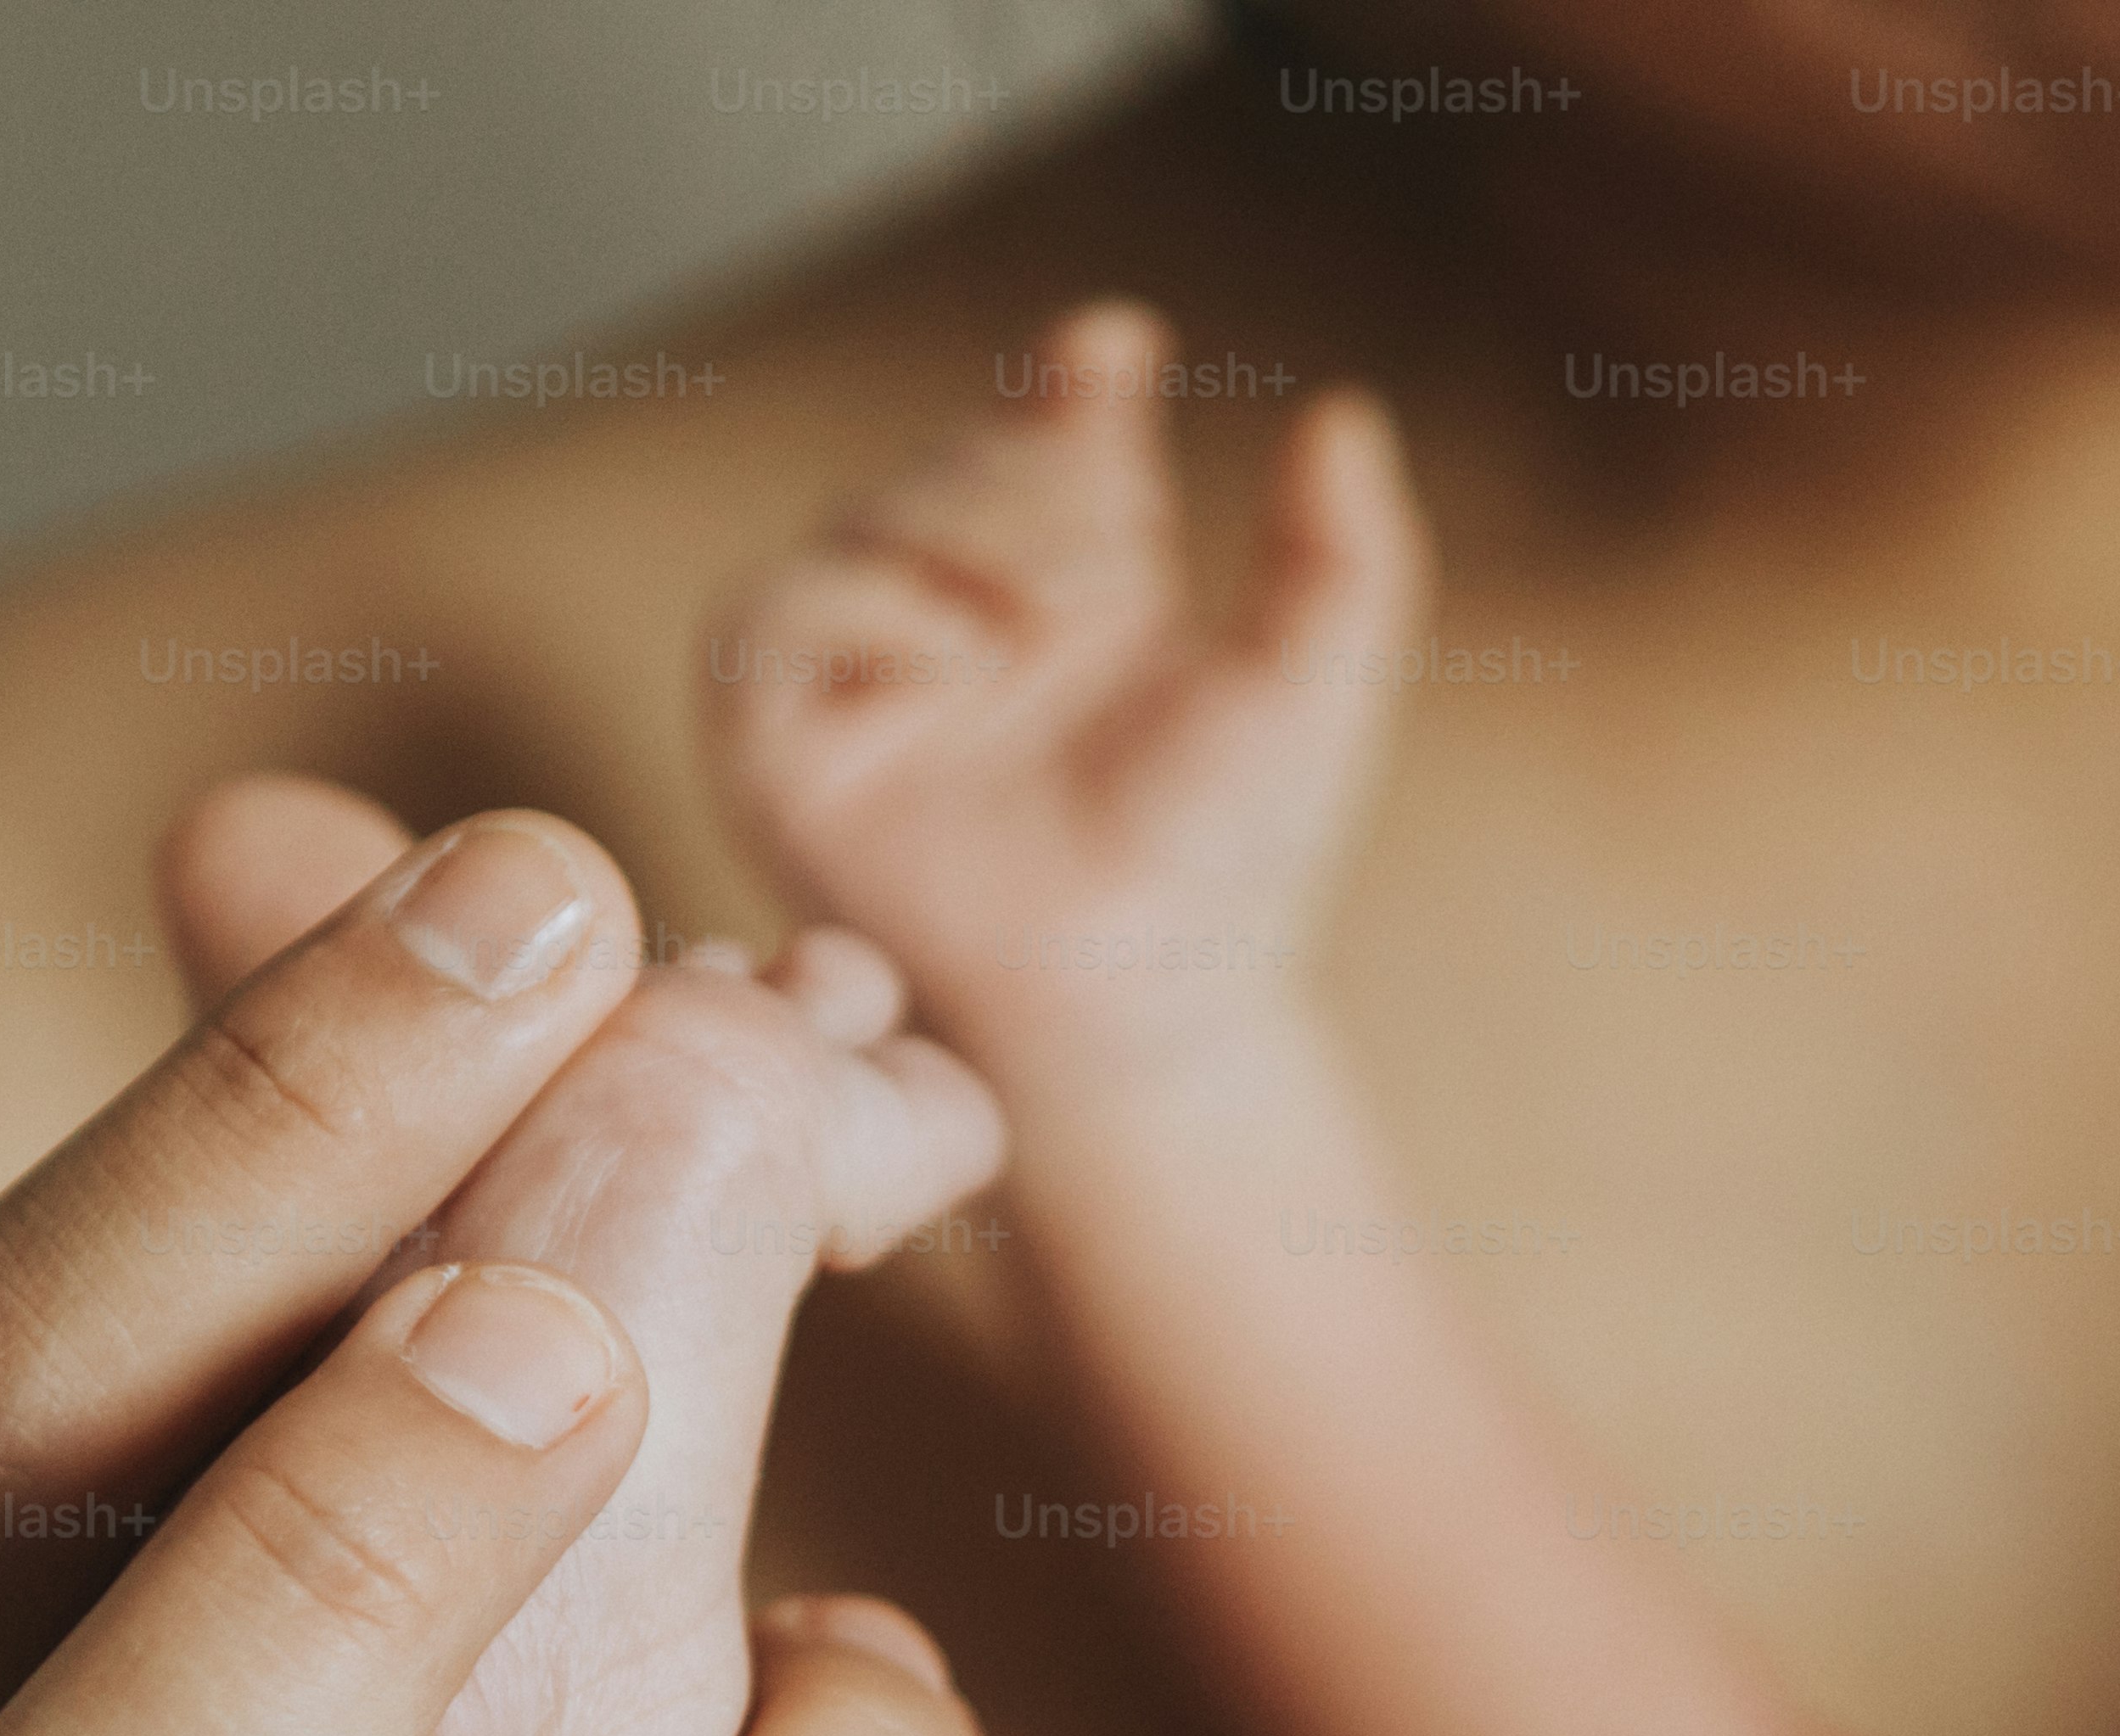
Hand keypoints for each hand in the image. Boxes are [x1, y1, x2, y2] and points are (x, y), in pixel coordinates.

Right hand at [708, 297, 1421, 1052]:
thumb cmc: (1223, 868)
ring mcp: (869, 675)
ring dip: (962, 537)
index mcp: (1085, 586)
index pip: (1062, 428)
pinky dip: (865, 609)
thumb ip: (1346, 557)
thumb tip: (1345, 411)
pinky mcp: (778, 741)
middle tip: (1108, 575)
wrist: (1138, 998)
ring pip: (871, 511)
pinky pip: (773, 612)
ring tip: (1036, 629)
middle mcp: (969, 617)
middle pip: (967, 455)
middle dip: (1034, 483)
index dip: (1079, 377)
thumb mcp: (1313, 693)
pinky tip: (958, 660)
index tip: (1117, 354)